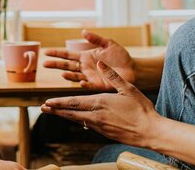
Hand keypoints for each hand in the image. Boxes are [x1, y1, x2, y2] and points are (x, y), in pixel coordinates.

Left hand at [40, 61, 161, 147]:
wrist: (151, 132)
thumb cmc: (141, 109)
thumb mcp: (127, 88)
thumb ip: (112, 75)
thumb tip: (100, 62)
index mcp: (100, 103)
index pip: (74, 103)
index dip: (59, 102)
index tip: (47, 101)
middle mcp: (96, 116)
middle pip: (71, 112)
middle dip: (56, 110)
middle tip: (43, 108)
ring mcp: (100, 126)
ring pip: (77, 120)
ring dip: (64, 115)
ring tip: (53, 112)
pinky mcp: (105, 133)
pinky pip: (87, 125)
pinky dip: (77, 120)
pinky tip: (75, 118)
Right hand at [43, 30, 134, 89]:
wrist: (133, 69)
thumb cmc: (121, 56)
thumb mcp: (109, 44)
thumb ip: (96, 38)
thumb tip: (83, 32)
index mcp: (85, 56)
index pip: (67, 55)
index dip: (57, 53)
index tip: (45, 52)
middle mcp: (85, 67)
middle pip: (66, 66)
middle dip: (55, 65)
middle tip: (44, 64)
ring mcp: (90, 77)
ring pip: (75, 76)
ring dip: (68, 76)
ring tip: (62, 74)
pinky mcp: (98, 85)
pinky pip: (89, 85)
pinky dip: (84, 84)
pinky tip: (80, 82)